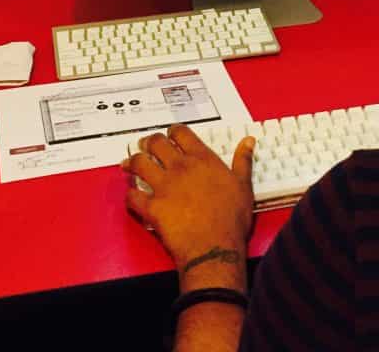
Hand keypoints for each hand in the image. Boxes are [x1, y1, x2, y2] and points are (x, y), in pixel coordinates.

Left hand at [123, 127, 254, 284]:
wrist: (215, 247)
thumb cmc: (231, 220)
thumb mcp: (244, 185)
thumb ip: (243, 161)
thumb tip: (248, 143)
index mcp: (202, 159)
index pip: (181, 133)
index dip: (173, 131)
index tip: (171, 133)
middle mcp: (180, 168)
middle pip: (156, 143)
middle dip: (149, 141)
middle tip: (147, 144)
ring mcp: (164, 187)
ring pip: (139, 164)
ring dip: (133, 162)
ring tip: (131, 163)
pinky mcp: (152, 208)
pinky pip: (132, 196)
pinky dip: (130, 195)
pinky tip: (132, 195)